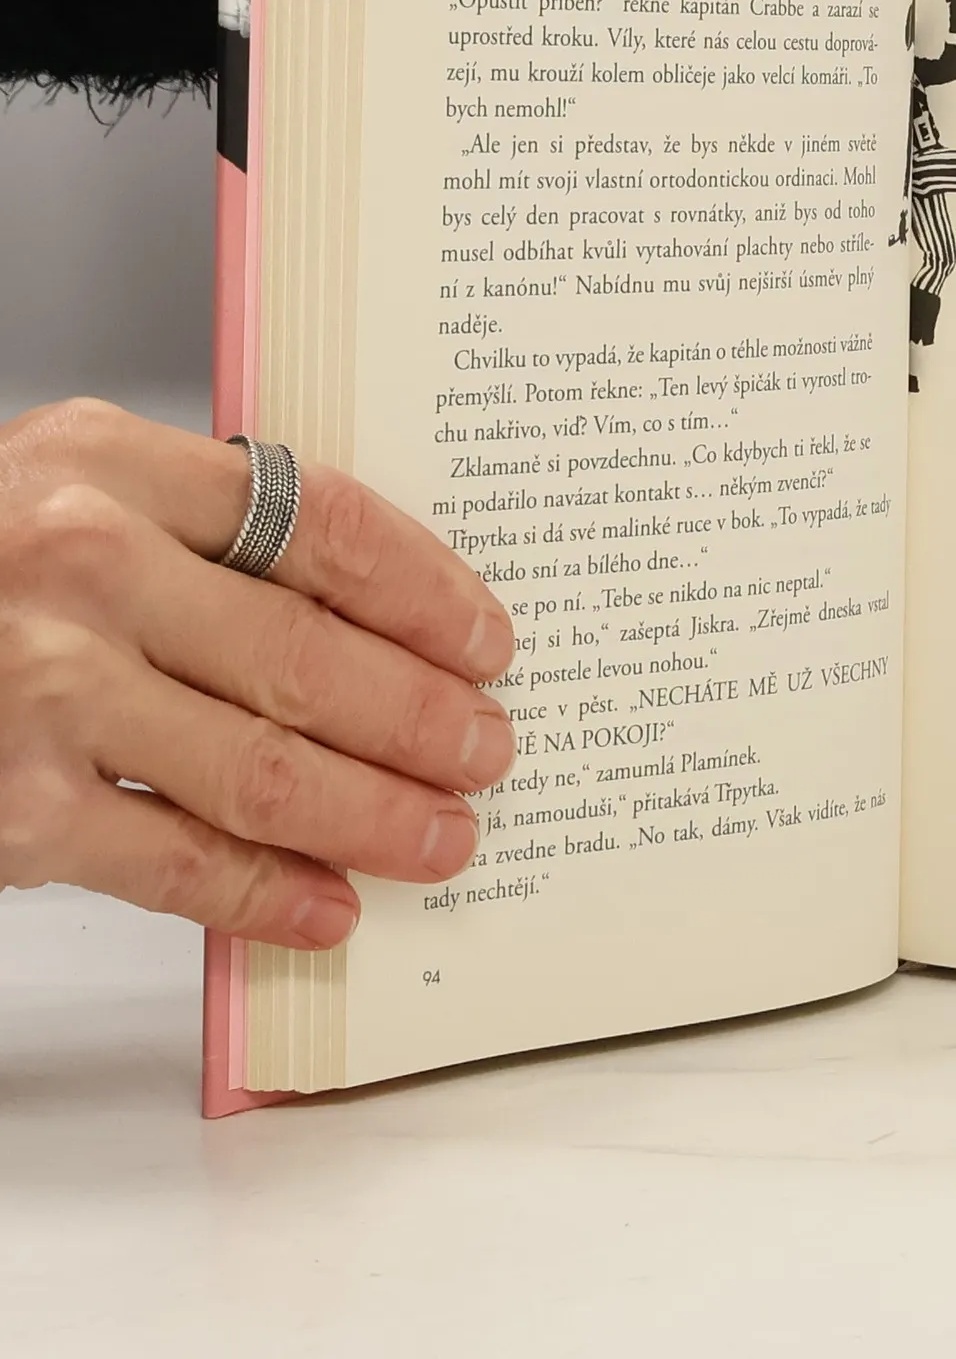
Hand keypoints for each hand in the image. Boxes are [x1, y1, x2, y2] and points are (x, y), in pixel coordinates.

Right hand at [0, 400, 516, 947]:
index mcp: (109, 464)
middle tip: (490, 750)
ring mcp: (38, 689)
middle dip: (426, 718)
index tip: (489, 640)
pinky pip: (177, 861)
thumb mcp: (71, 495)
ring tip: (446, 836)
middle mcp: (76, 564)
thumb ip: (206, 533)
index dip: (430, 593)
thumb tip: (383, 617)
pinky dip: (270, 894)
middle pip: (312, 655)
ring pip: (267, 766)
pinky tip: (331, 908)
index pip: (324, 525)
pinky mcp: (9, 809)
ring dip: (379, 814)